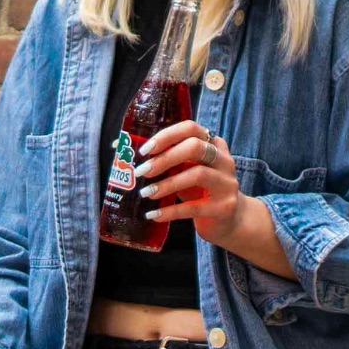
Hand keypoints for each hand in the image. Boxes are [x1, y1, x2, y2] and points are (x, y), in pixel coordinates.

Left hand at [135, 121, 249, 247]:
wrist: (228, 219)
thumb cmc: (199, 189)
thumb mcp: (185, 169)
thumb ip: (164, 159)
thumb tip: (119, 147)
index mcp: (212, 144)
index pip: (190, 128)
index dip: (166, 136)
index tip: (144, 150)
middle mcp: (223, 159)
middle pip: (195, 147)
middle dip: (165, 159)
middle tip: (142, 172)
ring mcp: (227, 183)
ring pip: (197, 174)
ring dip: (166, 184)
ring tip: (146, 193)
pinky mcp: (224, 207)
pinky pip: (195, 207)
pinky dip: (171, 211)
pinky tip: (154, 215)